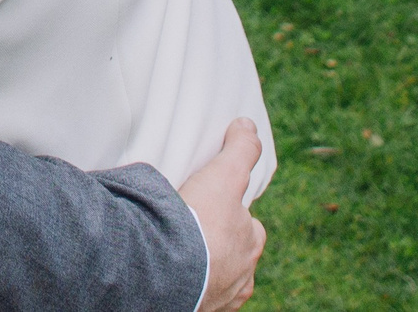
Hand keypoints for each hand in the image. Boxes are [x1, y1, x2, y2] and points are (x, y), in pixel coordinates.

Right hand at [177, 119, 267, 311]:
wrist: (167, 271)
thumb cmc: (199, 224)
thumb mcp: (223, 177)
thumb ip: (240, 151)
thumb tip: (248, 125)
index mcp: (250, 243)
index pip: (249, 225)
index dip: (233, 213)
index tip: (213, 207)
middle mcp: (242, 275)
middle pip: (235, 254)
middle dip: (221, 244)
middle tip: (193, 230)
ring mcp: (221, 297)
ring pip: (218, 278)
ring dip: (205, 267)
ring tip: (179, 254)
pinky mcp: (199, 310)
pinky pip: (199, 298)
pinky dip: (191, 287)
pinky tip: (175, 275)